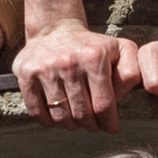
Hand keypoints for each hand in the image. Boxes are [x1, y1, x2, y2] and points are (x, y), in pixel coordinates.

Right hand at [12, 19, 132, 132]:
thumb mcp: (121, 50)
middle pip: (82, 115)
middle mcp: (68, 63)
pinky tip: (58, 114)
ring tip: (77, 118)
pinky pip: (38, 113)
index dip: (109, 123)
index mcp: (93, 57)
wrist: (55, 30)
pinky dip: (49, 121)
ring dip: (72, 125)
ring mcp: (45, 69)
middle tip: (94, 124)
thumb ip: (130, 73)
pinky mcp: (26, 75)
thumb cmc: (91, 46)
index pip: (103, 105)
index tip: (111, 127)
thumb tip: (120, 98)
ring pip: (61, 117)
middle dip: (92, 126)